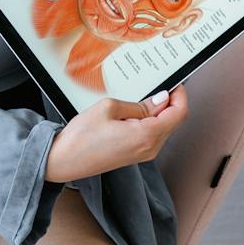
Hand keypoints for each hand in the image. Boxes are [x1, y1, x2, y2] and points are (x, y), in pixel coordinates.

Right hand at [43, 85, 189, 181]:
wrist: (63, 161)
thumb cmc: (81, 137)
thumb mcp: (110, 108)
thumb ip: (140, 105)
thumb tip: (161, 99)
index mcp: (146, 135)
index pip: (179, 113)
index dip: (180, 95)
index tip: (174, 83)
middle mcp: (150, 148)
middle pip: (174, 121)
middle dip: (170, 102)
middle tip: (157, 85)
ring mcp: (144, 154)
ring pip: (164, 128)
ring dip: (159, 112)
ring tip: (141, 97)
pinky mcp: (136, 155)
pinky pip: (152, 135)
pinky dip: (150, 122)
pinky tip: (134, 112)